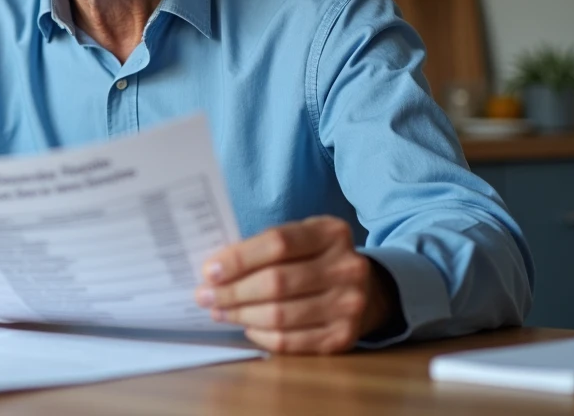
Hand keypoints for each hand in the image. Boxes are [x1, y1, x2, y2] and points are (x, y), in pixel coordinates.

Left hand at [194, 216, 395, 353]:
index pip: (278, 243)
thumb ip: (263, 247)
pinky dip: (261, 335)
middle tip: (205, 296)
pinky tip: (247, 327)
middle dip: (232, 291)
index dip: (238, 258)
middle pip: (276, 282)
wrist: (368, 291)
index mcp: (331, 233)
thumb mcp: (300, 239)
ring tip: (219, 311)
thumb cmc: (316, 260)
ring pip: (280, 315)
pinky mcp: (343, 337)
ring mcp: (349, 305)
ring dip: (241, 315)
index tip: (208, 271)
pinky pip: (291, 340)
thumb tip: (214, 269)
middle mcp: (347, 267)